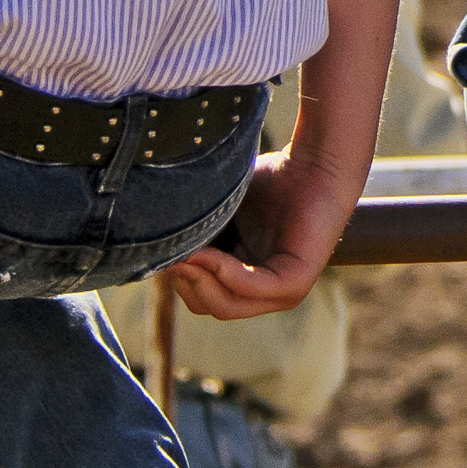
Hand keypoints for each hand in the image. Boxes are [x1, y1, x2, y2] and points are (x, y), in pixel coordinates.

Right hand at [164, 151, 360, 320]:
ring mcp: (283, 292)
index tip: (159, 253)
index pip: (201, 296)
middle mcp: (265, 292)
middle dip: (185, 283)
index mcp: (246, 279)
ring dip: (199, 282)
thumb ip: (196, 232)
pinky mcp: (296, 282)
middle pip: (209, 305)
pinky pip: (250, 287)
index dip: (178, 278)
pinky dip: (224, 273)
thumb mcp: (222, 212)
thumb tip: (150, 250)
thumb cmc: (272, 180)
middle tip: (167, 257)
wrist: (316, 162)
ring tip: (182, 256)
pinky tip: (206, 255)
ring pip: (226, 305)